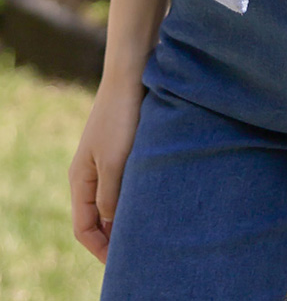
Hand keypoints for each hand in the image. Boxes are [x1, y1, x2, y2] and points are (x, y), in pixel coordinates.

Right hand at [68, 76, 145, 263]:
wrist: (132, 73)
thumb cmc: (122, 115)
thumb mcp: (115, 161)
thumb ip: (111, 196)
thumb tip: (111, 224)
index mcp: (81, 179)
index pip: (83, 227)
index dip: (101, 248)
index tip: (123, 261)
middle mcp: (90, 172)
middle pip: (98, 217)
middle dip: (115, 236)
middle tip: (142, 249)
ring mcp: (106, 159)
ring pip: (114, 199)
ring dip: (128, 214)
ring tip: (152, 227)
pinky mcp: (124, 147)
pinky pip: (126, 181)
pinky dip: (136, 194)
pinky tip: (156, 197)